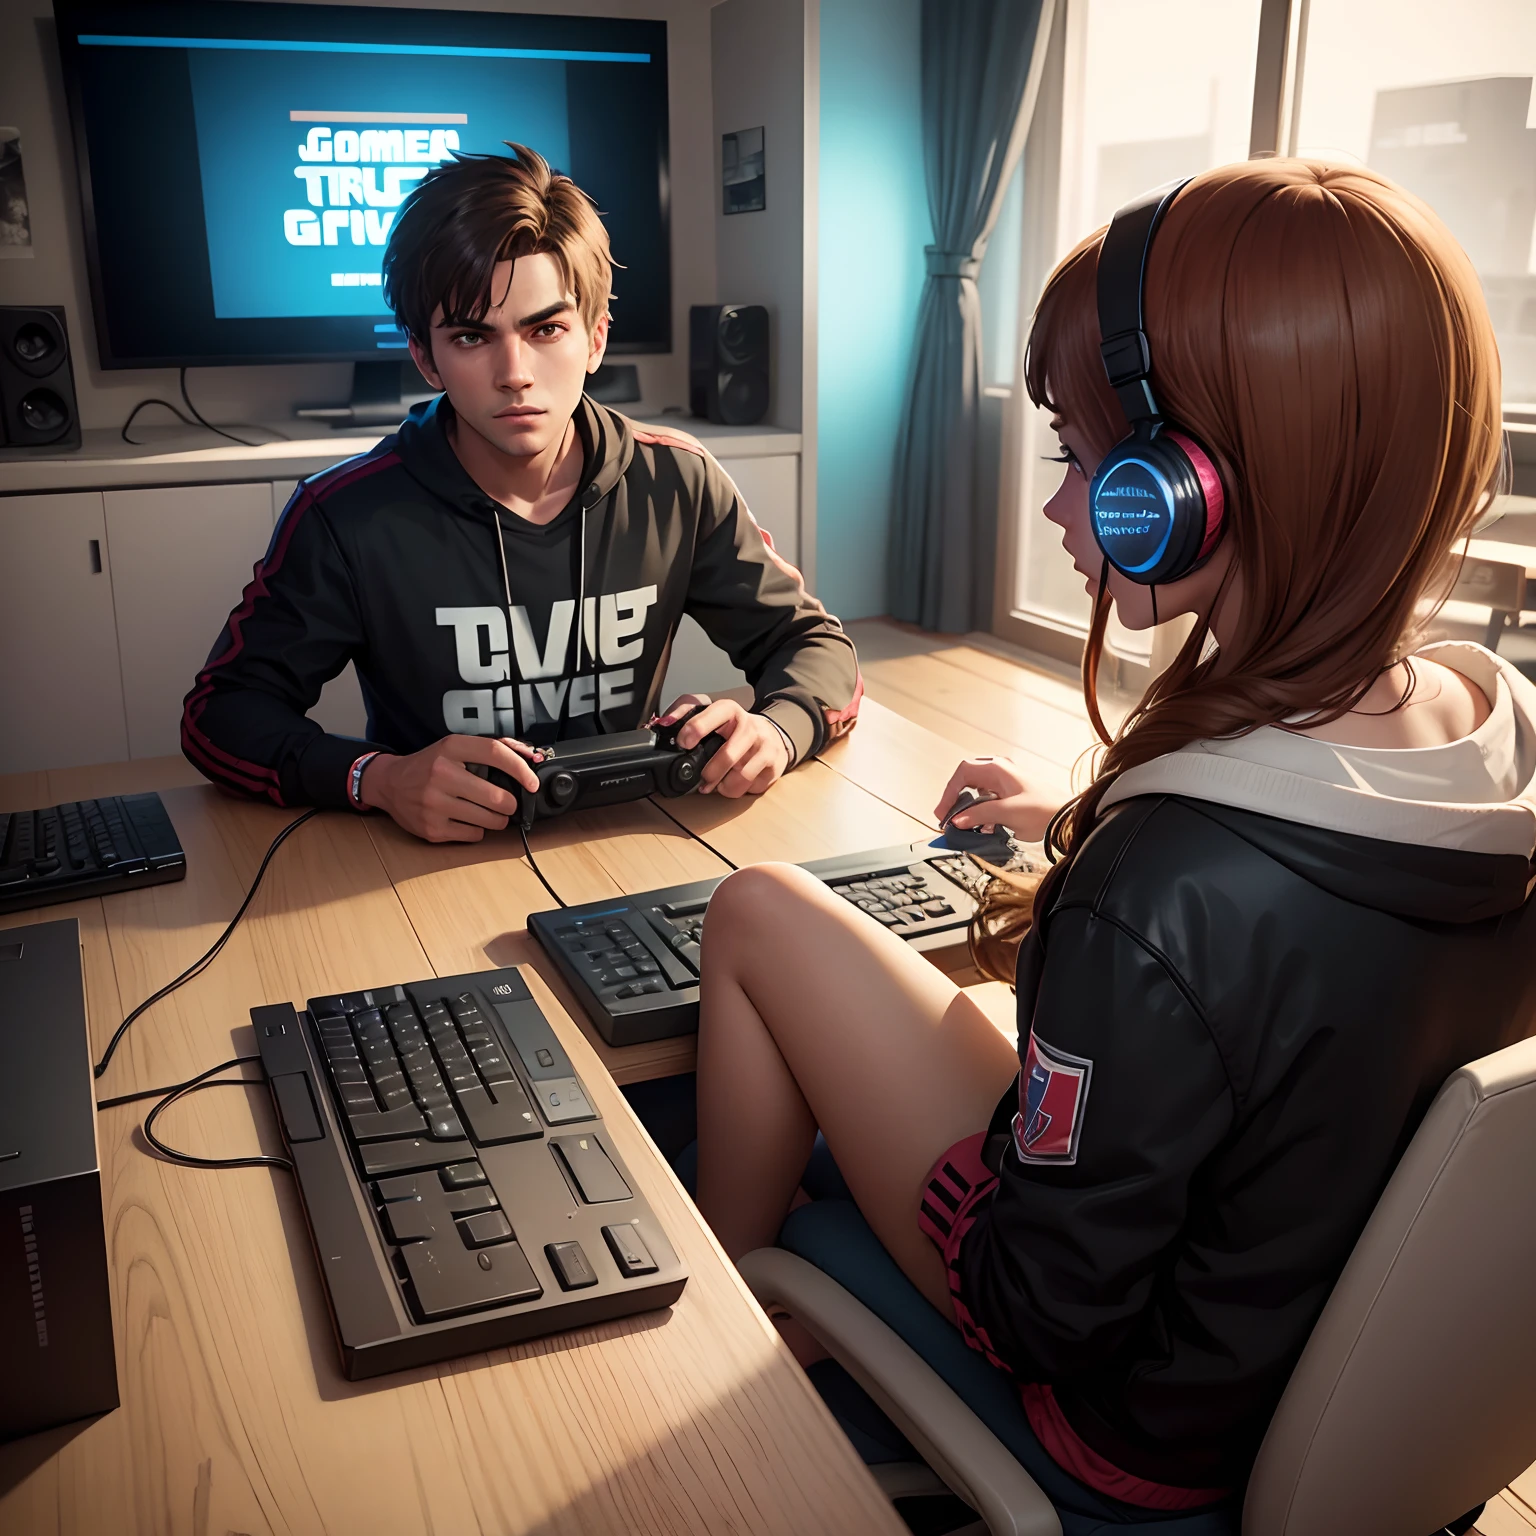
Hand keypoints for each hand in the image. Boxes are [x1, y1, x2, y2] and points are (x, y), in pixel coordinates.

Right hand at [361, 734, 542, 842]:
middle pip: (497, 797)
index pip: (495, 753)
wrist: (389, 784)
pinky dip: (478, 830)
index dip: (520, 769)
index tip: (531, 782)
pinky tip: (467, 820)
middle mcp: (441, 774)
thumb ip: (493, 749)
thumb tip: (530, 756)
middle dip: (510, 804)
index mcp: (450, 748)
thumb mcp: (455, 747)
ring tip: (490, 813)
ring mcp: (434, 803)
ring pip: (489, 821)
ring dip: (497, 819)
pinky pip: (473, 835)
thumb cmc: (430, 765)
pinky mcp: (432, 828)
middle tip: (506, 803)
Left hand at [653, 694, 790, 797]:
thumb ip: (684, 712)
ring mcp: (765, 746)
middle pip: (729, 755)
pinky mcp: (775, 765)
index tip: (684, 742)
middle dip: (711, 772)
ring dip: (724, 786)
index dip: (697, 728)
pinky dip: (738, 790)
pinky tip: (735, 782)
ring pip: (741, 777)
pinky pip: (752, 787)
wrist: (771, 735)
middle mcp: (750, 727)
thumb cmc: (734, 728)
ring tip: (718, 782)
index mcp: (730, 711)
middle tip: (703, 777)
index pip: (715, 714)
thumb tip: (664, 723)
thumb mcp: (709, 714)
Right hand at [934, 756, 1058, 842]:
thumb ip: (979, 815)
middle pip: (967, 780)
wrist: (1067, 819)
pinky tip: (983, 828)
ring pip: (976, 792)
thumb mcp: (1007, 812)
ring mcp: (1005, 784)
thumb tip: (957, 820)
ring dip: (968, 808)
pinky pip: (987, 802)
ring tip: (964, 825)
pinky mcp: (1010, 797)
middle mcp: (999, 772)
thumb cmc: (1044, 810)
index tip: (944, 811)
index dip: (949, 791)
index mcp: (997, 769)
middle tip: (948, 817)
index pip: (963, 773)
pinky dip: (980, 814)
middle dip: (955, 799)